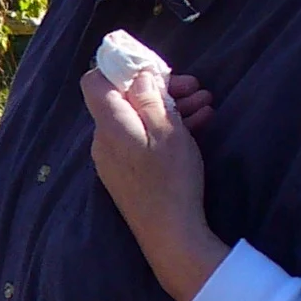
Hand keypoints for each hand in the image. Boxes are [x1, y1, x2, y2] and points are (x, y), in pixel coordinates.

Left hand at [81, 68, 227, 300]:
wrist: (170, 234)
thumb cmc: (170, 179)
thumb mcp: (167, 130)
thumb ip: (150, 98)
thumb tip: (138, 74)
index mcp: (110, 125)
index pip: (95, 82)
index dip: (119, 68)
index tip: (150, 66)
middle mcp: (104, 140)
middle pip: (124, 100)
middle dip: (159, 88)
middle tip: (193, 85)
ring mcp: (114, 159)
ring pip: (138, 120)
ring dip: (170, 108)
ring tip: (206, 102)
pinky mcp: (127, 173)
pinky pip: (142, 141)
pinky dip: (165, 129)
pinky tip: (198, 123)